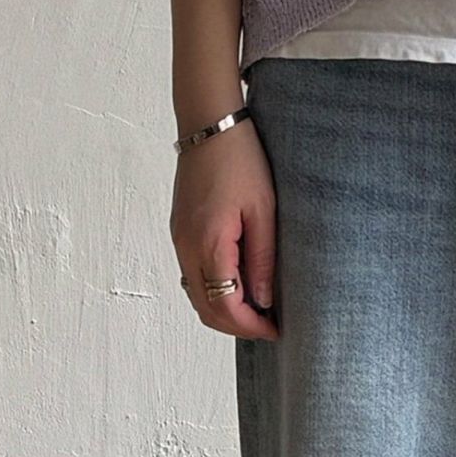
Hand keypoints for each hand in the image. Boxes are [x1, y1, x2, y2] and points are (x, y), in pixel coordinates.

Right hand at [170, 119, 278, 340]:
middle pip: (206, 309)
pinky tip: (238, 282)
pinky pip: (192, 275)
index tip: (277, 330)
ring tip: (258, 307)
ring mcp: (179, 240)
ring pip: (196, 294)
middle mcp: (186, 247)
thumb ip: (262, 258)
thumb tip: (263, 300)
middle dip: (237, 325)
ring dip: (224, 309)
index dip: (251, 326)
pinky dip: (213, 289)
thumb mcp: (263, 209)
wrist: (210, 126)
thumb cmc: (242, 161)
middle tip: (269, 325)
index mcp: (208, 244)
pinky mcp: (179, 231)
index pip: (226, 306)